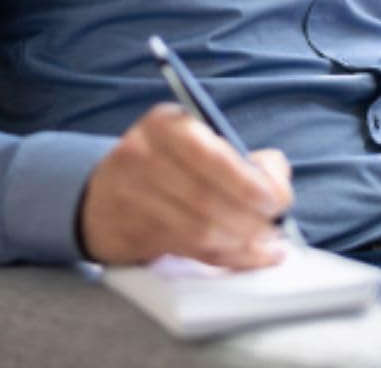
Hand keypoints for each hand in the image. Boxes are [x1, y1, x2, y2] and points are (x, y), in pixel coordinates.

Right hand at [79, 103, 293, 267]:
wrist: (103, 194)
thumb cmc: (168, 161)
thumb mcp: (196, 138)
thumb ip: (240, 153)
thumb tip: (277, 180)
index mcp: (165, 124)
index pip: (212, 156)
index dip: (249, 183)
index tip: (277, 199)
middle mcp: (142, 157)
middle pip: (206, 198)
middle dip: (251, 217)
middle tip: (276, 227)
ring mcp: (133, 198)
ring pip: (198, 229)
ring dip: (242, 241)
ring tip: (267, 242)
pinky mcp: (132, 234)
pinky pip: (190, 251)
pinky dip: (228, 257)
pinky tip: (252, 255)